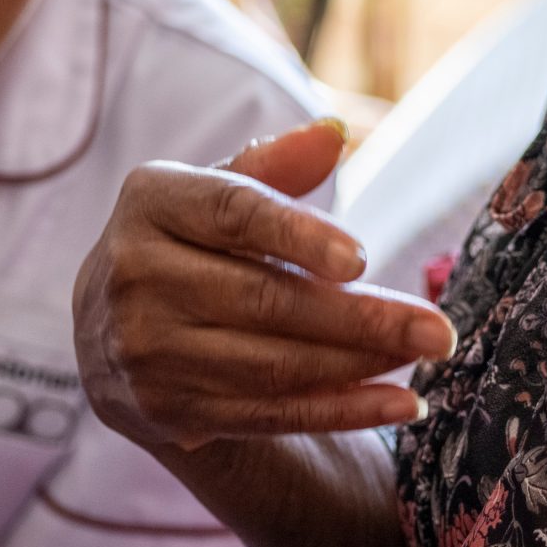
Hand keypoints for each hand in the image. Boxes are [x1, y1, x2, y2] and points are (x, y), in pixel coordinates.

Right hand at [73, 120, 457, 452]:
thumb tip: (333, 132)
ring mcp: (146, 351)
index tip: (361, 256)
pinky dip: (340, 412)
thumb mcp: (212, 192)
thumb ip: (273, 166)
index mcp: (150, 203)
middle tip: (438, 329)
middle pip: (265, 300)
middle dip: (362, 317)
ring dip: (360, 366)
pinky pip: (269, 414)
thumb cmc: (186, 243)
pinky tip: (398, 402)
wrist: (108, 332)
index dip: (298, 235)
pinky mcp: (169, 410)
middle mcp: (136, 277)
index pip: (233, 214)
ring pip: (273, 365)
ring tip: (424, 356)